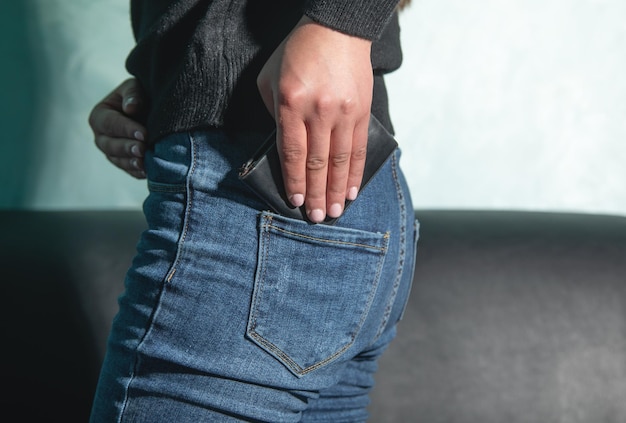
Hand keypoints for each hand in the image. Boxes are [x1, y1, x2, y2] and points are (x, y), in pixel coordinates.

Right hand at [89, 78, 147, 178]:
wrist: (148, 110)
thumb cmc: (138, 96)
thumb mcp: (134, 87)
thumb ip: (132, 94)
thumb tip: (130, 108)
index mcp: (99, 116)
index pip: (110, 123)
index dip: (126, 129)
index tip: (143, 134)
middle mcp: (101, 137)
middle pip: (110, 145)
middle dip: (127, 148)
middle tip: (142, 149)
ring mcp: (112, 153)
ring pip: (118, 161)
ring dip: (131, 163)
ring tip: (144, 164)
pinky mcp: (124, 164)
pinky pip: (129, 171)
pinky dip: (137, 173)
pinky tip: (148, 173)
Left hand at [257, 16, 372, 222]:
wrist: (336, 28)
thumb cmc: (296, 53)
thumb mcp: (270, 79)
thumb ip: (273, 114)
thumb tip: (285, 148)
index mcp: (290, 104)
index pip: (291, 153)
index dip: (294, 182)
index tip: (295, 202)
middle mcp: (318, 111)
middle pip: (316, 162)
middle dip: (316, 194)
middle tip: (317, 218)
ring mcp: (343, 112)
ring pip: (340, 160)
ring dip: (337, 189)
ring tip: (336, 212)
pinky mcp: (361, 111)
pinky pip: (357, 148)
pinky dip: (355, 171)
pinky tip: (352, 190)